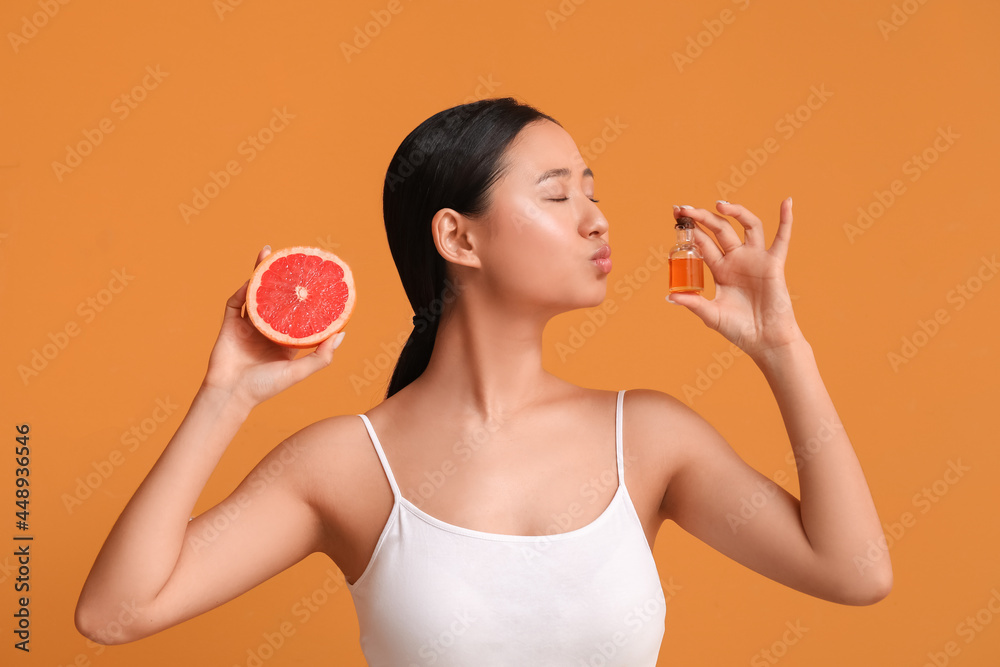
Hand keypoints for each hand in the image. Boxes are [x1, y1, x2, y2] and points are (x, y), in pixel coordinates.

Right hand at [202, 246, 345, 410]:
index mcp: (284, 340)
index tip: (314, 278)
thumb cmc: (265, 388)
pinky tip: (252, 278)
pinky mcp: (229, 325)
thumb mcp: (299, 372)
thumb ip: (322, 356)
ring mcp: (247, 326)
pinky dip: (243, 290)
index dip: (304, 296)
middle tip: (290, 257)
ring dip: (260, 273)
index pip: (297, 312)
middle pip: (276, 297)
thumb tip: (341, 334)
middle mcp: (267, 330)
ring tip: (269, 252)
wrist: (231, 395)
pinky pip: (235, 303)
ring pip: (256, 293)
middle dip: (282, 276)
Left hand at [667, 198, 803, 361]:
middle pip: (719, 230)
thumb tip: (669, 297)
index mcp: (720, 269)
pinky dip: (786, 220)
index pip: (703, 242)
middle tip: (684, 208)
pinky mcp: (774, 263)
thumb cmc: (738, 329)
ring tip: (719, 204)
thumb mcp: (711, 315)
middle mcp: (737, 259)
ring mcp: (755, 259)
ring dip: (735, 212)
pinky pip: (782, 238)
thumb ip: (693, 303)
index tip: (675, 216)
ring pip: (746, 226)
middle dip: (702, 217)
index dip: (690, 229)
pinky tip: (786, 202)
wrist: (765, 341)